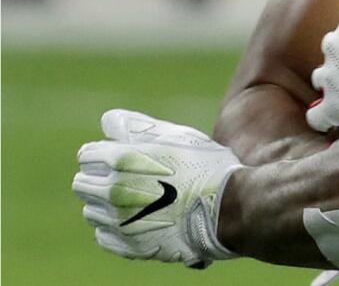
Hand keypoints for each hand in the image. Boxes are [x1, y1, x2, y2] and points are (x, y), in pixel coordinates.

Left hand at [72, 110, 243, 267]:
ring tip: (136, 200)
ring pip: (91, 212)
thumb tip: (107, 121)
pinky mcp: (128, 244)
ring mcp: (118, 220)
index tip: (122, 156)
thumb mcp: (176, 135)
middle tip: (127, 179)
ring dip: (105, 205)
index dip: (104, 153)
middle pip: (82, 184)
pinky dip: (114, 228)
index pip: (87, 155)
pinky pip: (104, 236)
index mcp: (120, 159)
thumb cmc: (205, 166)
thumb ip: (137, 126)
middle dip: (98, 179)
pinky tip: (136, 220)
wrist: (228, 208)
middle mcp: (112, 190)